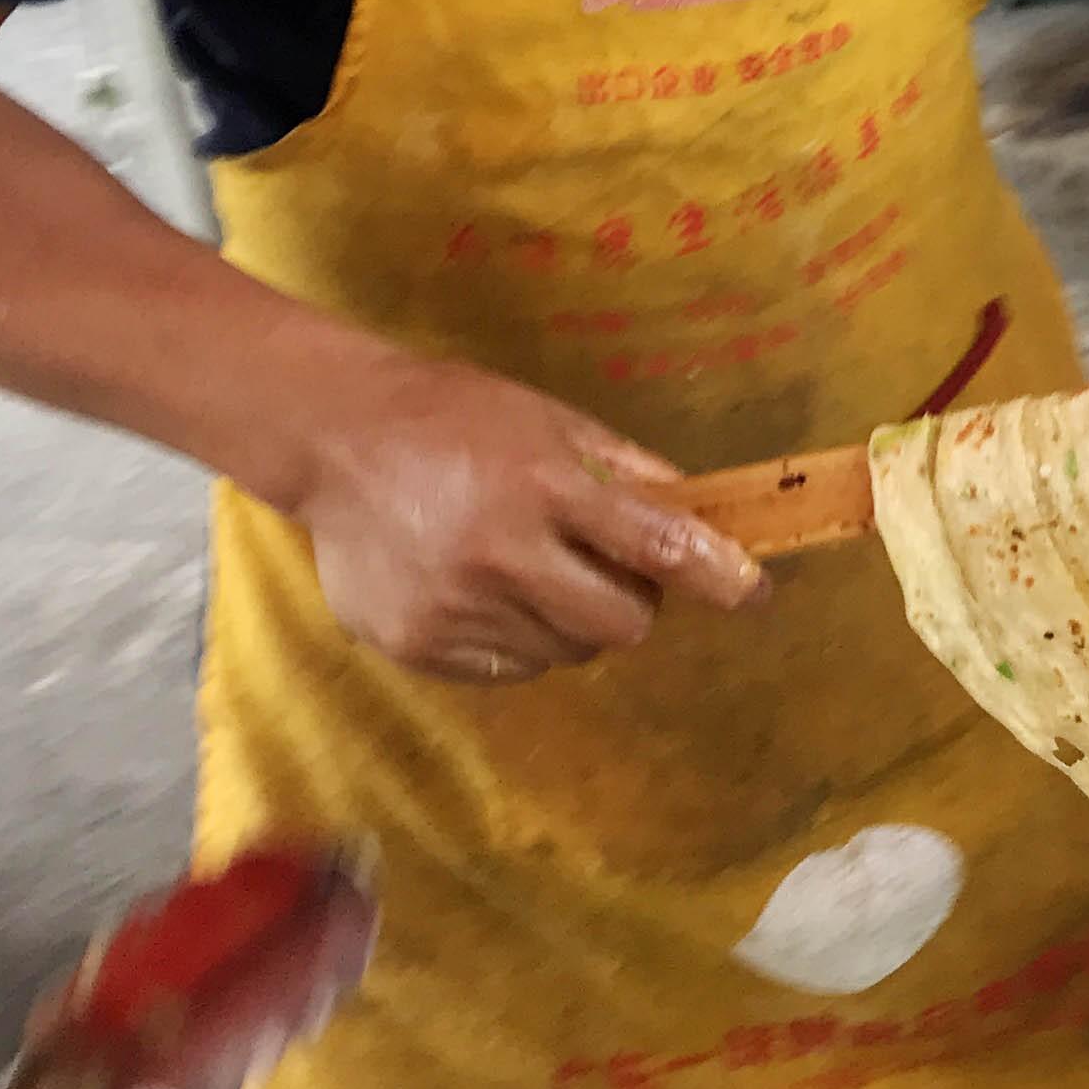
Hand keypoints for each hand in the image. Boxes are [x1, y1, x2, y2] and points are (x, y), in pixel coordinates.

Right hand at [280, 352, 765, 684]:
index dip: (719, 576)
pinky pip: (508, 670)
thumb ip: (627, 473)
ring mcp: (453, 608)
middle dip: (632, 602)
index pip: (658, 547)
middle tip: (605, 567)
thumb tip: (701, 518)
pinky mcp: (415, 644)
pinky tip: (486, 593)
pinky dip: (518, 642)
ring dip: (569, 621)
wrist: (334, 439)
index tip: (754, 594)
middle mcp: (499, 555)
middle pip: (620, 625)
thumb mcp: (551, 421)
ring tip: (529, 569)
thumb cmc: (457, 418)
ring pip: (564, 653)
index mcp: (544, 487)